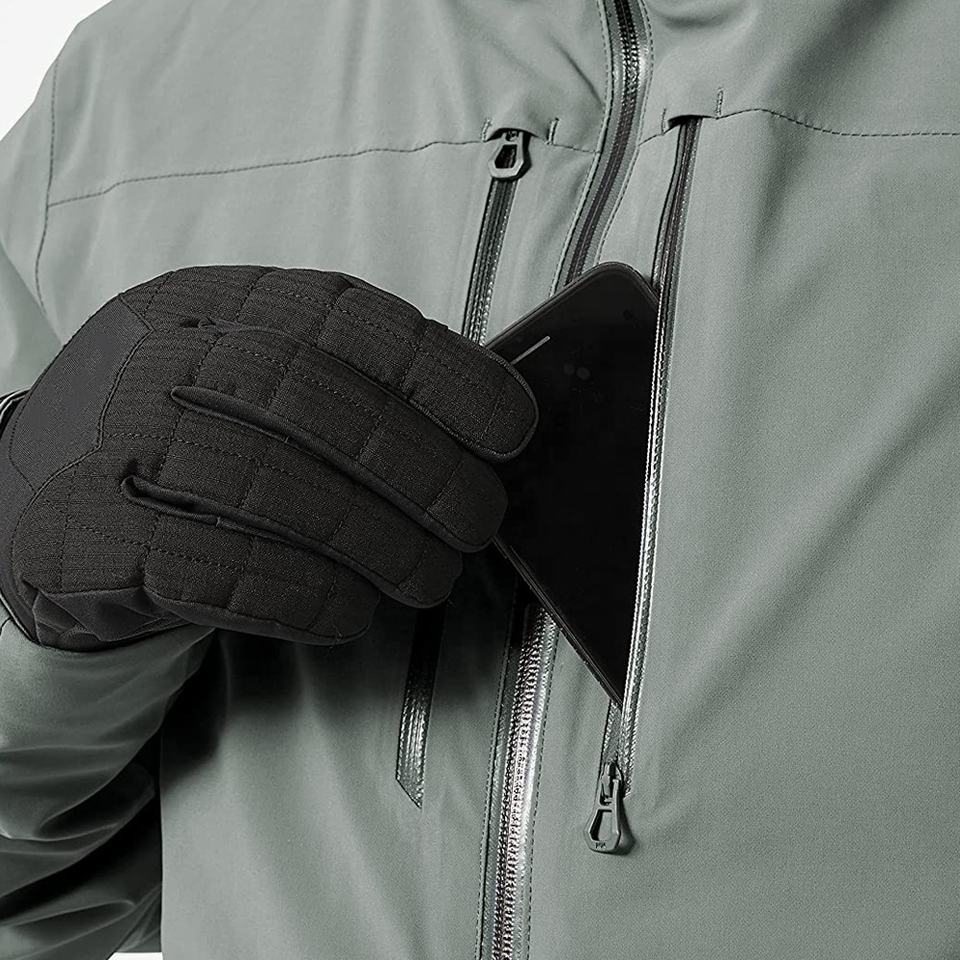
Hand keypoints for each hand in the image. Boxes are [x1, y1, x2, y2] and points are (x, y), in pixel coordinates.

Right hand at [0, 266, 536, 649]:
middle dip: (414, 463)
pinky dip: (296, 593)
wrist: (43, 508)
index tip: (509, 426)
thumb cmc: (184, 444)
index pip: (338, 315)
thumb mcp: (243, 383)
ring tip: (427, 577)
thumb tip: (477, 429)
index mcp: (209, 303)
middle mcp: (152, 356)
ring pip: (261, 480)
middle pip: (303, 392)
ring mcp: (107, 441)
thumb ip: (340, 388)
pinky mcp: (81, 536)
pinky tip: (346, 611)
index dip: (436, 370)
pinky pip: (204, 565)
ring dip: (369, 537)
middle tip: (475, 521)